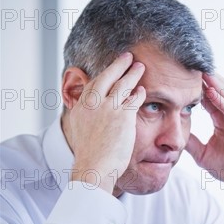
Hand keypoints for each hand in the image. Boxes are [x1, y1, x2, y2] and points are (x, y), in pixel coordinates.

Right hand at [68, 53, 145, 193]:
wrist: (93, 167)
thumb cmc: (89, 155)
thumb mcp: (79, 131)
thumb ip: (85, 117)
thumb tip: (88, 113)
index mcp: (81, 107)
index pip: (93, 84)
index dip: (104, 74)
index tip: (111, 69)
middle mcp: (93, 103)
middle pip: (107, 76)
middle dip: (118, 64)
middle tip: (127, 56)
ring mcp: (108, 108)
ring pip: (123, 84)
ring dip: (132, 73)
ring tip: (140, 66)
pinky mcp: (123, 116)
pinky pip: (134, 98)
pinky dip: (139, 93)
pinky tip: (143, 90)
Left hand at [186, 73, 223, 209]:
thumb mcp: (202, 154)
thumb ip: (191, 143)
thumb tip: (175, 134)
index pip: (210, 98)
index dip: (198, 86)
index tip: (183, 75)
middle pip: (220, 91)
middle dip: (208, 79)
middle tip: (192, 64)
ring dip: (215, 84)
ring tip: (202, 72)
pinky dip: (223, 101)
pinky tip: (212, 93)